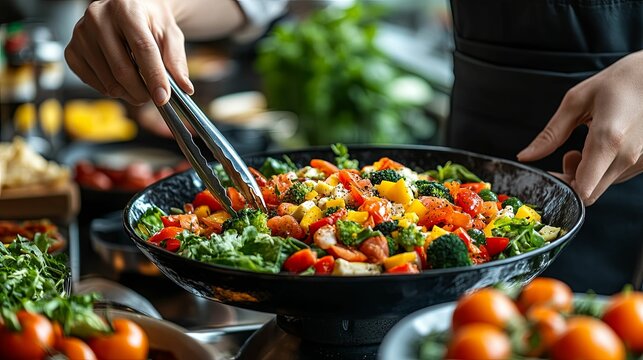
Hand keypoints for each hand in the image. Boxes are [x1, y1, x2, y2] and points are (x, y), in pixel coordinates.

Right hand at [65, 0, 193, 105]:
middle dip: (142, 92)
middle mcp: (98, 17)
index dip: (154, 76)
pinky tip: (120, 79)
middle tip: (153, 97)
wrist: (128, 8)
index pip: (142, 48)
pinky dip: (111, 90)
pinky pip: (93, 83)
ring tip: (139, 87)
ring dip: (128, 93)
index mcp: (126, 9)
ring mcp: (80, 34)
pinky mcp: (71, 50)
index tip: (163, 98)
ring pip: (107, 81)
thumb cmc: (149, 20)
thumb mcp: (169, 33)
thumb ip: (176, 59)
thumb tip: (184, 87)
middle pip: (122, 69)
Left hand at [517, 51, 642, 205]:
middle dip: (570, 180)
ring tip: (584, 145)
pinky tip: (602, 147)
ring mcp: (640, 161)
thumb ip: (550, 134)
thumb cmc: (620, 81)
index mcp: (609, 139)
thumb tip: (525, 156)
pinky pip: (617, 176)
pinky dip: (602, 169)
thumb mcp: (576, 101)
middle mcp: (628, 155)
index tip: (550, 173)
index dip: (561, 188)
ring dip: (586, 174)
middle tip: (567, 155)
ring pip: (603, 186)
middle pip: (590, 193)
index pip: (583, 189)